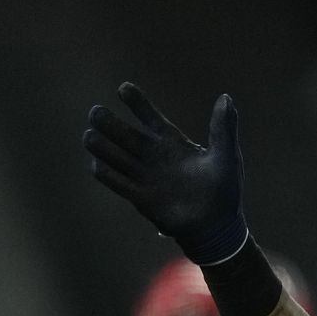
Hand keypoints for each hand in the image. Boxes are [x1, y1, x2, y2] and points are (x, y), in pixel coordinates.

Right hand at [84, 82, 248, 264]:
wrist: (218, 226)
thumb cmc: (225, 190)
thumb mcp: (227, 155)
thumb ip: (223, 127)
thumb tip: (225, 97)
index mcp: (173, 142)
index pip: (150, 117)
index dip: (137, 103)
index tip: (123, 88)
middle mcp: (155, 156)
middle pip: (126, 135)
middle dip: (109, 123)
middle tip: (96, 112)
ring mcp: (146, 177)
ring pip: (117, 157)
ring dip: (102, 146)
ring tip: (89, 134)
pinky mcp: (142, 198)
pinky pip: (119, 183)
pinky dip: (107, 174)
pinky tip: (97, 164)